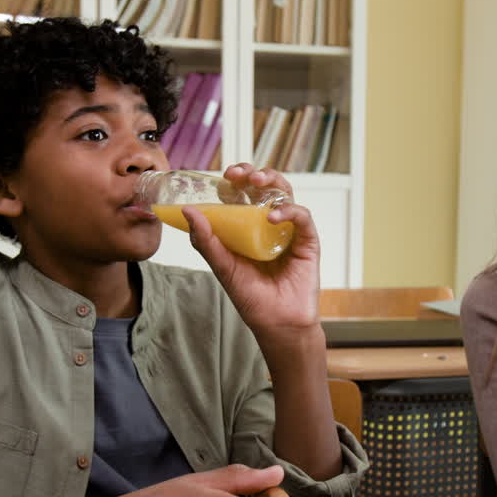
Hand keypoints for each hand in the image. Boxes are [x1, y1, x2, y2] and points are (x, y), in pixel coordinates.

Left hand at [183, 164, 320, 338]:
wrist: (276, 323)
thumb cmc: (251, 298)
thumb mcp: (222, 267)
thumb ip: (206, 241)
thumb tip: (188, 212)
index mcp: (248, 227)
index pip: (244, 193)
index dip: (236, 180)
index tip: (224, 175)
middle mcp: (270, 224)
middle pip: (266, 187)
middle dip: (253, 173)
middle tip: (239, 174)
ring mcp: (290, 231)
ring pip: (286, 194)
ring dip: (272, 181)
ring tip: (257, 183)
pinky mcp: (308, 241)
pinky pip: (302, 217)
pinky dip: (288, 212)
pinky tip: (272, 218)